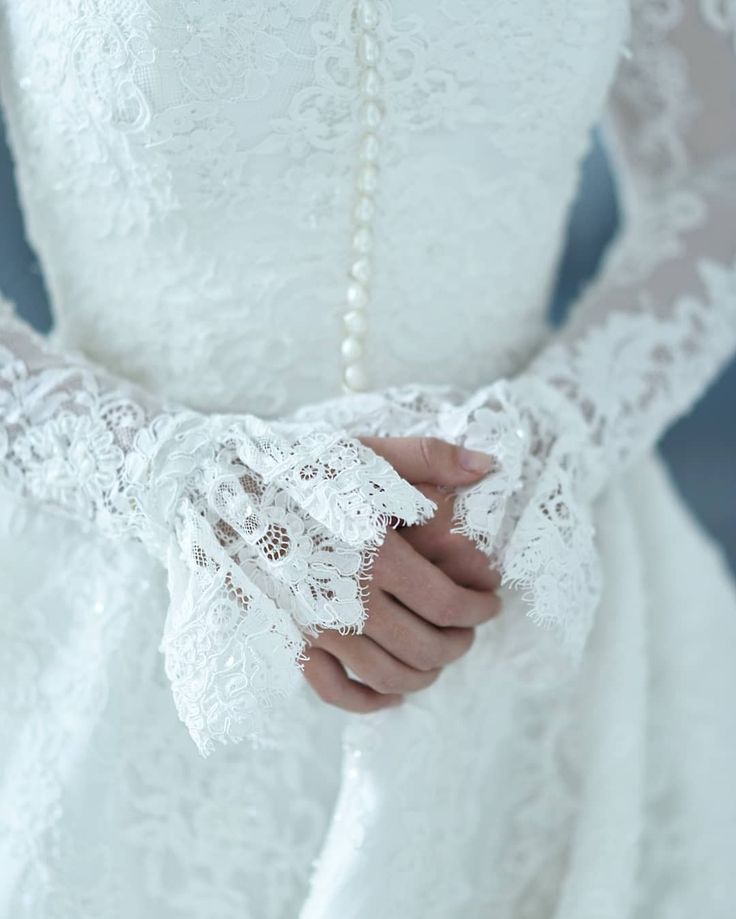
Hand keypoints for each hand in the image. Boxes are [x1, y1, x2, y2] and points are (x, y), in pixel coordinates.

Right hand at [302, 437, 500, 712]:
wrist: (216, 490)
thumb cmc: (293, 468)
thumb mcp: (363, 452)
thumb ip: (428, 458)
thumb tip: (486, 465)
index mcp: (376, 554)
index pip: (447, 603)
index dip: (478, 610)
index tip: (489, 603)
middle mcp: (348, 600)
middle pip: (424, 647)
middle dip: (458, 644)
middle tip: (468, 630)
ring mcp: (315, 626)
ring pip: (385, 676)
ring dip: (423, 676)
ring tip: (437, 659)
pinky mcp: (287, 638)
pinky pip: (332, 689)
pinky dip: (367, 701)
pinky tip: (388, 696)